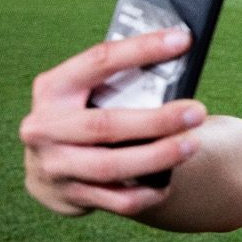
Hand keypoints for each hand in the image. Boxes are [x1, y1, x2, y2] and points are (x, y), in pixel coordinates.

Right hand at [19, 29, 206, 216]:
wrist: (45, 167)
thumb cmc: (82, 115)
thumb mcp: (86, 91)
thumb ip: (119, 81)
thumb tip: (177, 60)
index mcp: (53, 88)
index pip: (99, 61)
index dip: (141, 49)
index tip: (182, 41)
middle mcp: (45, 128)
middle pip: (106, 124)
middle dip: (156, 120)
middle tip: (197, 111)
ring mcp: (54, 166)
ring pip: (111, 166)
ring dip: (158, 157)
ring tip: (192, 144)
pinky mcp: (69, 196)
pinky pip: (117, 200)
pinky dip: (147, 192)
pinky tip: (168, 182)